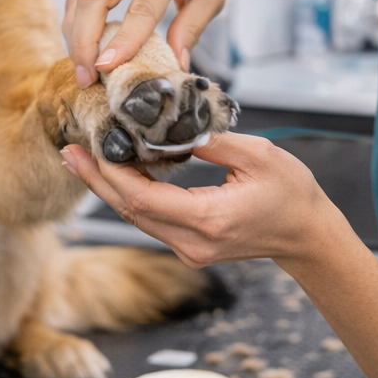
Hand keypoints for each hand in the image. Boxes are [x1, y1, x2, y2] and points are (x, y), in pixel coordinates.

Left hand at [60, 132, 344, 268]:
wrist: (308, 235)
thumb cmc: (292, 193)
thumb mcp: (257, 155)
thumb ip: (210, 141)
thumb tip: (169, 127)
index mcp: (208, 218)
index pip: (141, 199)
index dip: (108, 174)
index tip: (88, 148)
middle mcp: (193, 242)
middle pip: (129, 212)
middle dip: (96, 180)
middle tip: (69, 151)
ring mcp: (190, 250)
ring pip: (136, 218)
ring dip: (109, 188)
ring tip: (84, 158)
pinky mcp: (190, 247)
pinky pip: (151, 221)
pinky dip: (131, 196)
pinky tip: (118, 173)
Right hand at [63, 0, 231, 87]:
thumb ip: (192, 28)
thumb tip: (176, 65)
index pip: (141, 7)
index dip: (123, 40)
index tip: (107, 68)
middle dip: (84, 41)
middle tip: (85, 78)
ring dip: (75, 34)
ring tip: (82, 68)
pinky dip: (74, 17)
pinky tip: (80, 40)